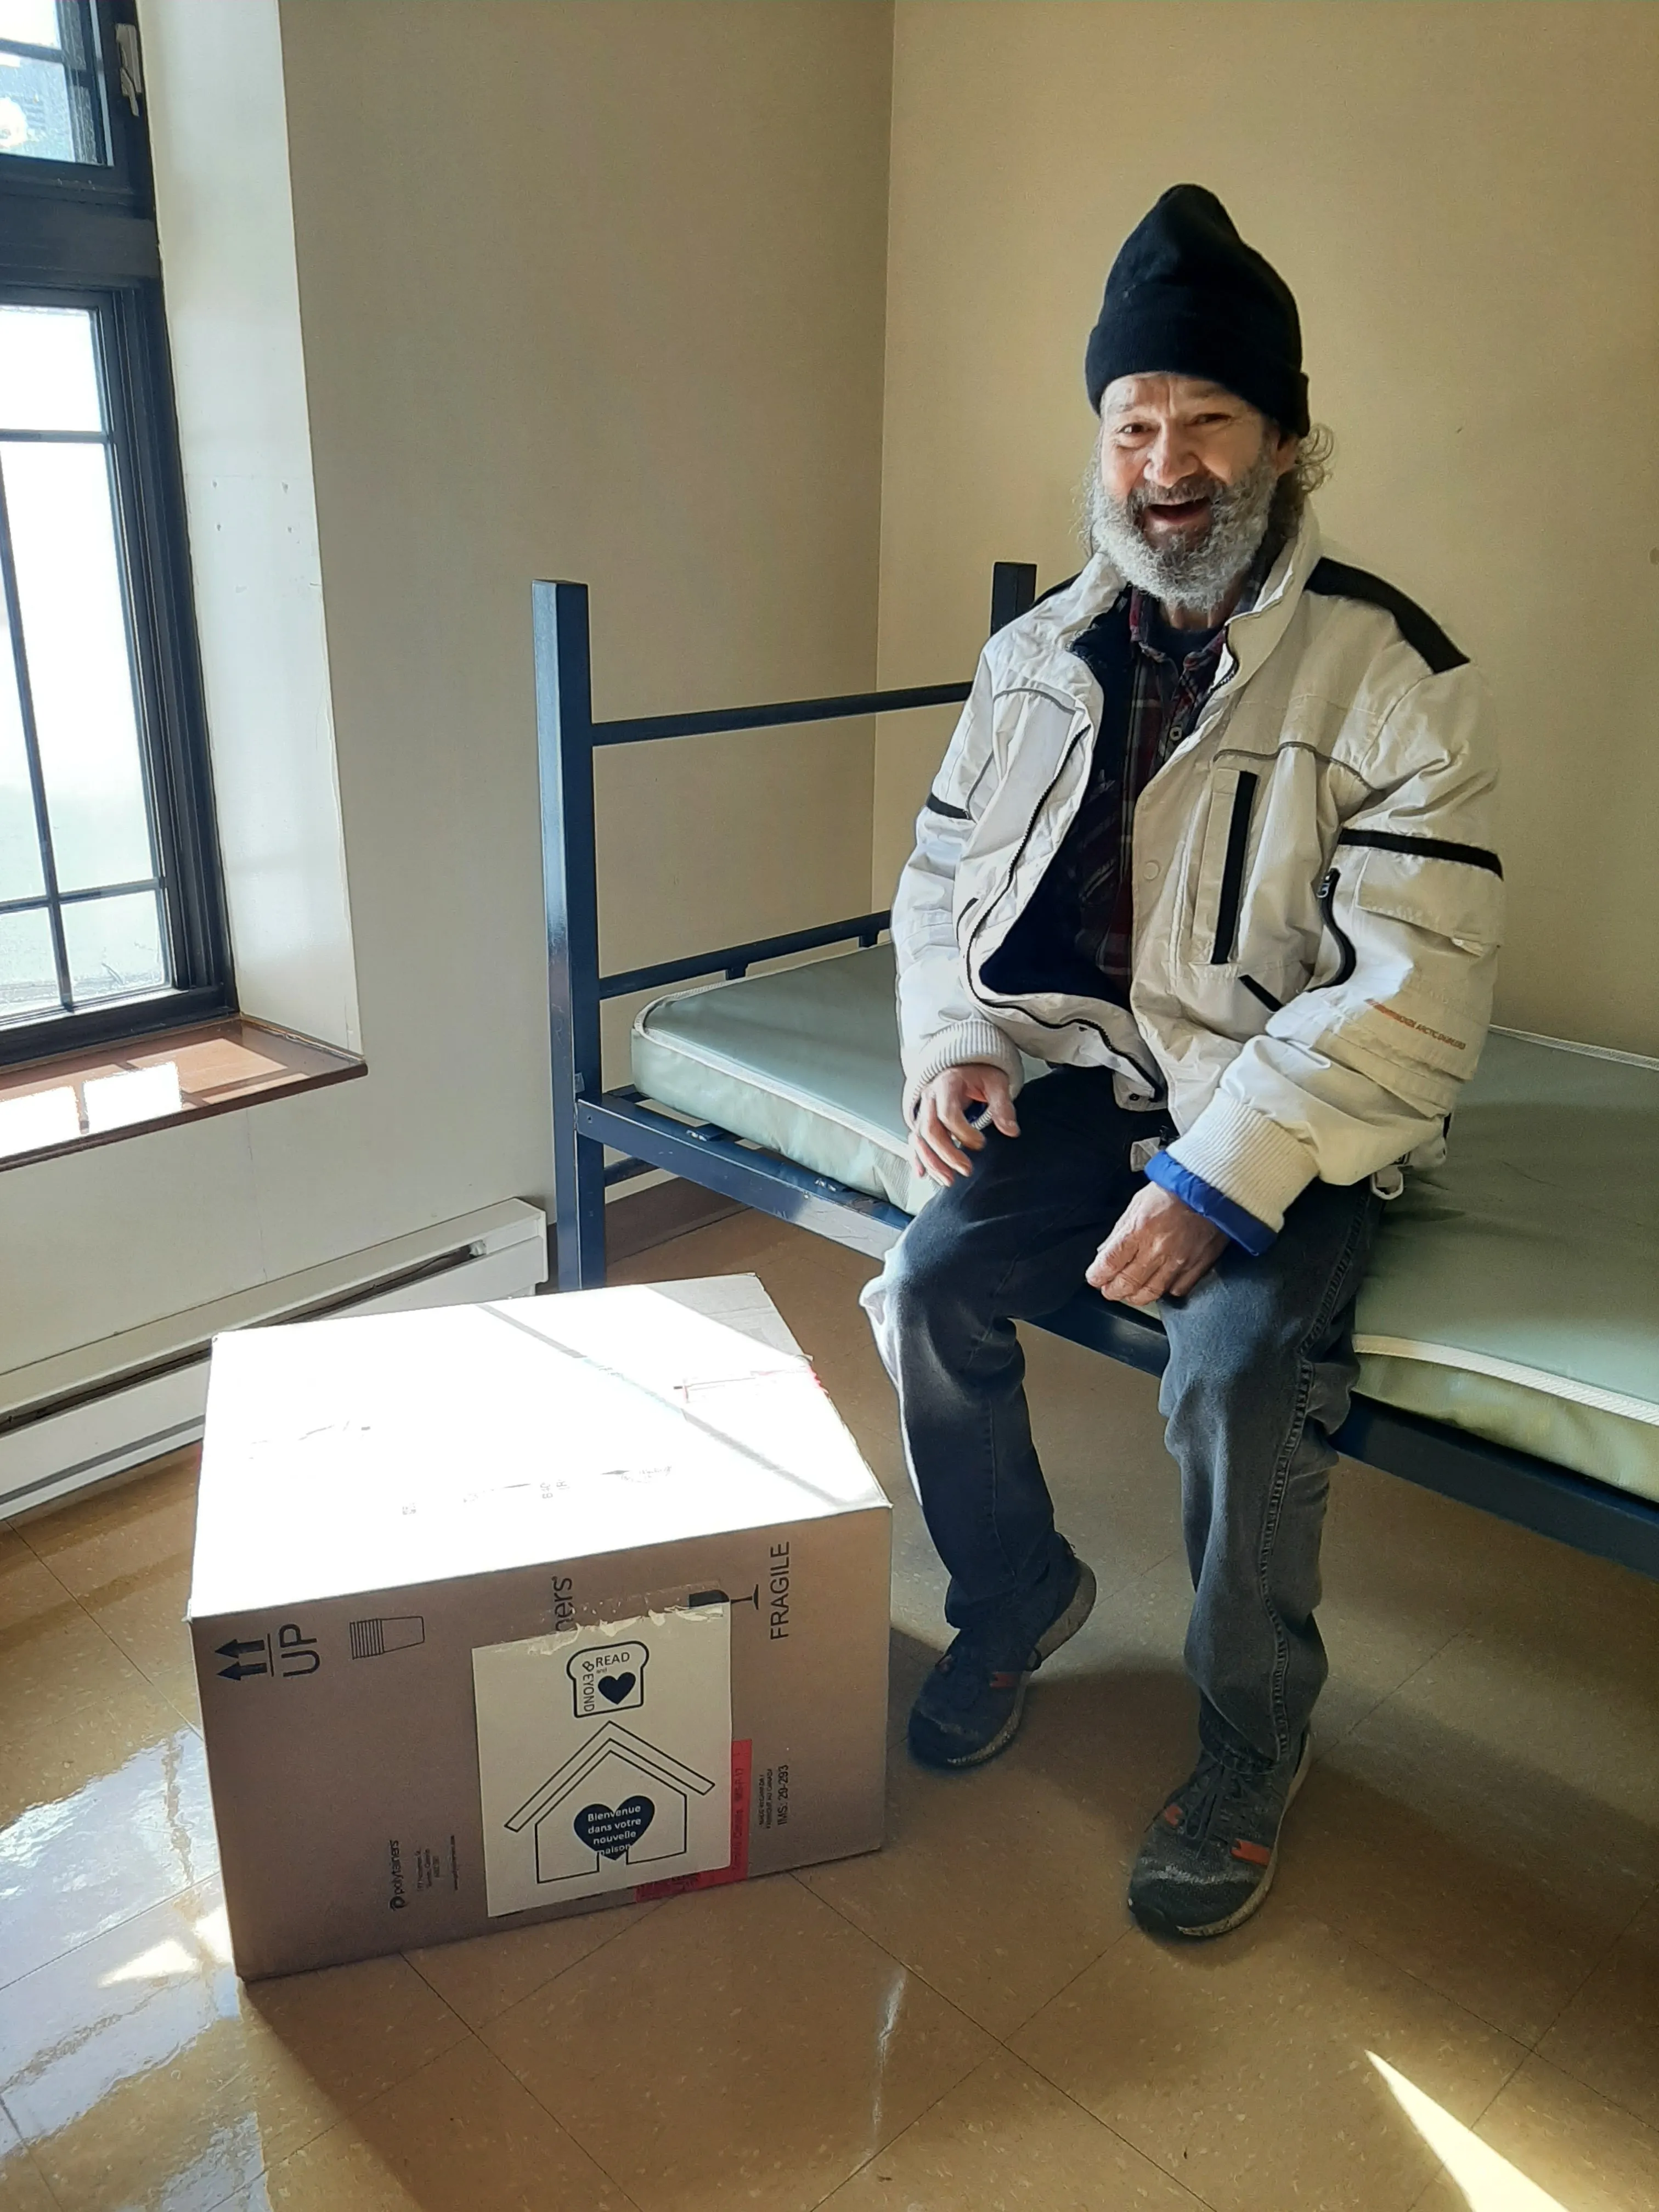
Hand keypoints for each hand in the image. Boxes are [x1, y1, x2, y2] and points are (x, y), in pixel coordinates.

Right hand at [911, 1064, 1019, 1185]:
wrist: (963, 1065)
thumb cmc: (979, 1072)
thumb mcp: (995, 1082)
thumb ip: (1002, 1106)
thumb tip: (1011, 1130)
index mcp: (947, 1085)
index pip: (948, 1113)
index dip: (964, 1132)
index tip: (982, 1144)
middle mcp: (929, 1098)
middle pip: (929, 1130)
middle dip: (947, 1154)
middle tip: (967, 1170)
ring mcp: (923, 1111)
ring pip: (919, 1139)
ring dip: (932, 1162)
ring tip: (949, 1180)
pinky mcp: (921, 1121)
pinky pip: (914, 1142)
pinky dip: (917, 1159)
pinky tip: (923, 1175)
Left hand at [1086, 1184, 1227, 1305]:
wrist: (1210, 1186)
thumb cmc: (1174, 1190)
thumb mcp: (1137, 1204)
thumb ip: (1120, 1231)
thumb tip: (1105, 1253)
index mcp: (1139, 1229)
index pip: (1109, 1264)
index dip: (1097, 1276)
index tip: (1095, 1278)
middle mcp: (1158, 1248)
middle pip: (1128, 1284)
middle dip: (1113, 1291)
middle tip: (1109, 1289)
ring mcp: (1179, 1260)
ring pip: (1151, 1293)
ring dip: (1136, 1296)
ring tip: (1130, 1291)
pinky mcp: (1198, 1265)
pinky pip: (1177, 1290)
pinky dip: (1165, 1290)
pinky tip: (1159, 1283)